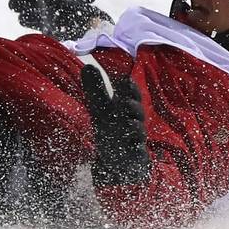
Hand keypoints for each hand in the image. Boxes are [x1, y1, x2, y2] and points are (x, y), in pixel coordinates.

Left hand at [81, 66, 150, 186]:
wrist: (115, 162)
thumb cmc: (111, 130)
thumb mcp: (100, 110)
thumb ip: (96, 90)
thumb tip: (88, 67)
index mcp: (124, 108)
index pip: (130, 95)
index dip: (129, 88)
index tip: (125, 80)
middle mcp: (133, 121)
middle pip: (137, 111)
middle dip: (134, 105)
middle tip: (126, 101)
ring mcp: (136, 138)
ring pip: (139, 130)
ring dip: (136, 126)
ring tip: (129, 123)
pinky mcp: (137, 156)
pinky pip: (140, 152)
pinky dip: (138, 149)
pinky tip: (135, 146)